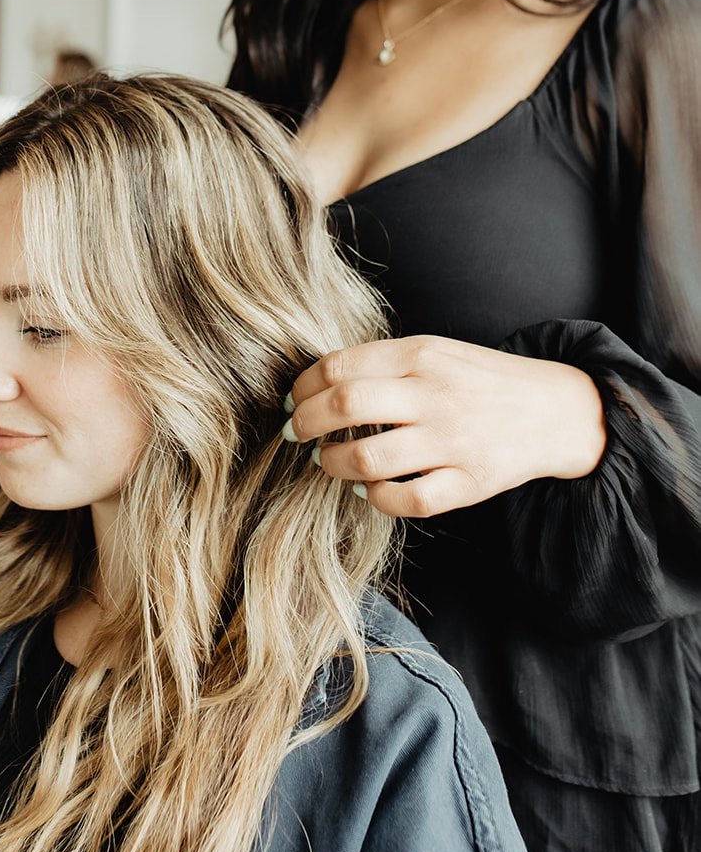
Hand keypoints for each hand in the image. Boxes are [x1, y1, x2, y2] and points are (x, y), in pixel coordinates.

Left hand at [286, 335, 606, 516]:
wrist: (556, 409)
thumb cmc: (482, 380)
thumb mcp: (437, 352)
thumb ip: (386, 362)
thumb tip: (320, 382)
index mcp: (421, 354)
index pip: (341, 365)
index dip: (304, 385)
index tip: (294, 399)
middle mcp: (433, 394)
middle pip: (346, 405)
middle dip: (306, 422)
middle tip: (296, 432)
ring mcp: (451, 441)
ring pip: (368, 458)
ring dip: (332, 463)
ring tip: (326, 461)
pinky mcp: (469, 482)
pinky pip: (407, 500)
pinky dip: (376, 497)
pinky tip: (367, 489)